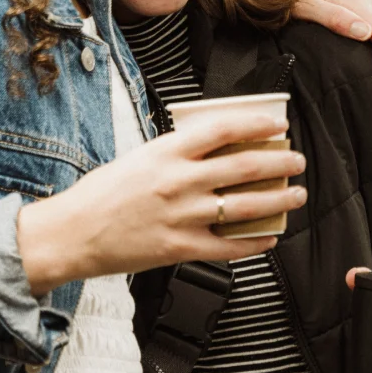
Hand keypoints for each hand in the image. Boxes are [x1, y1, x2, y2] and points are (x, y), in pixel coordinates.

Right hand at [18, 110, 307, 294]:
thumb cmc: (101, 194)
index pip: (223, 130)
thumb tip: (211, 148)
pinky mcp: (181, 247)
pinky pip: (230, 247)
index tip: (276, 125)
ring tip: (295, 195)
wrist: (75, 232)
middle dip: (279, 162)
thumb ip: (174, 153)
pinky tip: (269, 237)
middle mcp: (179, 181)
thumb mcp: (138, 158)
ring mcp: (183, 216)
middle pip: (244, 167)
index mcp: (166, 152)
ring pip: (246, 206)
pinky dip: (255, 242)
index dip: (256, 125)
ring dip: (279, 200)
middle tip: (296, 160)